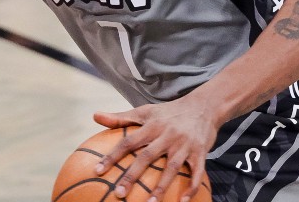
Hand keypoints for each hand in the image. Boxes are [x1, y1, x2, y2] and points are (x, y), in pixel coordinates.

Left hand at [92, 96, 216, 201]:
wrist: (203, 106)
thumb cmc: (169, 112)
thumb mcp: (145, 111)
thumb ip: (120, 117)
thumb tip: (94, 116)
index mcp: (151, 126)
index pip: (128, 142)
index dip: (112, 156)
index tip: (98, 170)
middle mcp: (167, 135)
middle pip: (147, 157)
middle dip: (132, 176)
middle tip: (119, 193)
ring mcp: (184, 144)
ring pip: (171, 168)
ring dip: (161, 187)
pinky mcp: (200, 152)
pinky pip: (196, 172)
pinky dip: (191, 187)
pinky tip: (183, 201)